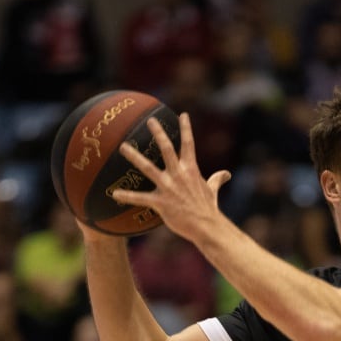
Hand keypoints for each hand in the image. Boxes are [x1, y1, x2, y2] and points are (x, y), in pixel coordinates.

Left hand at [110, 114, 231, 244]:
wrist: (206, 226)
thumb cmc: (208, 208)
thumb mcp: (212, 190)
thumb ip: (217, 179)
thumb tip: (226, 174)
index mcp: (191, 169)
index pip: (189, 144)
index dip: (186, 128)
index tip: (182, 115)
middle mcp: (179, 174)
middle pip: (166, 148)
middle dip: (158, 132)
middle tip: (150, 120)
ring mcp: (168, 187)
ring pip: (147, 167)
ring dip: (134, 156)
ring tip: (123, 146)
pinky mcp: (161, 202)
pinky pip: (140, 198)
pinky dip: (126, 196)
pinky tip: (114, 194)